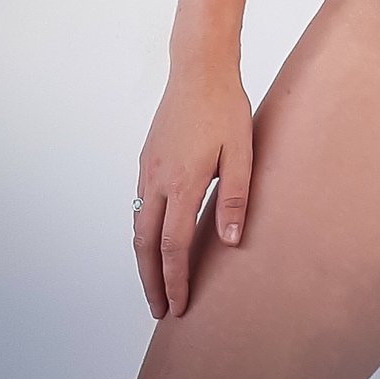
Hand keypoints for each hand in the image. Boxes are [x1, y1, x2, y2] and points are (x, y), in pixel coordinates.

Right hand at [133, 65, 253, 318]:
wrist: (198, 69)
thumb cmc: (225, 107)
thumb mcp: (241, 152)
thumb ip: (236, 197)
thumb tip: (230, 241)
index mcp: (183, 183)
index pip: (173, 247)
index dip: (175, 281)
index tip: (177, 307)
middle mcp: (157, 180)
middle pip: (145, 245)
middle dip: (151, 281)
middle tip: (159, 309)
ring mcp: (147, 169)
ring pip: (137, 226)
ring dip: (144, 260)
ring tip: (155, 283)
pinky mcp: (146, 158)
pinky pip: (139, 205)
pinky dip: (143, 233)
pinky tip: (154, 240)